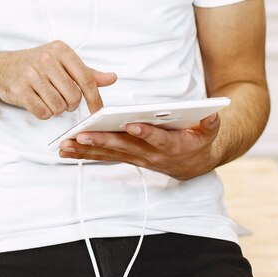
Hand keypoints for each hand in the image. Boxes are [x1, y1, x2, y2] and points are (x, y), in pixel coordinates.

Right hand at [0, 40, 115, 119]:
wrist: (1, 68)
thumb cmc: (35, 64)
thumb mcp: (62, 62)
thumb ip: (87, 72)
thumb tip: (112, 78)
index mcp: (60, 50)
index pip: (86, 78)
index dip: (94, 98)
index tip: (97, 109)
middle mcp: (46, 59)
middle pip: (73, 96)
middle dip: (71, 104)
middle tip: (62, 99)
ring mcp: (31, 74)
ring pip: (58, 106)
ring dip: (56, 109)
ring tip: (48, 98)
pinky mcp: (20, 90)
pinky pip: (43, 112)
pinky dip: (44, 113)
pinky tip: (38, 102)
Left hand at [58, 113, 220, 180]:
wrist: (193, 163)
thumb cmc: (198, 139)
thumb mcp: (209, 130)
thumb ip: (210, 122)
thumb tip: (211, 112)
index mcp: (172, 145)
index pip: (158, 139)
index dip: (147, 133)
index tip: (133, 125)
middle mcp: (151, 155)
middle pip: (125, 147)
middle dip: (103, 141)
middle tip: (83, 135)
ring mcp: (137, 158)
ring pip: (110, 154)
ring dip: (87, 150)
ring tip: (65, 145)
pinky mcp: (126, 157)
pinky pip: (104, 156)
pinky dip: (85, 154)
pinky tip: (66, 150)